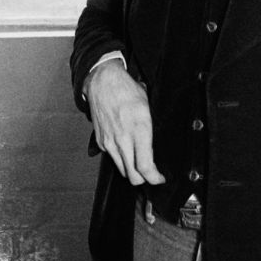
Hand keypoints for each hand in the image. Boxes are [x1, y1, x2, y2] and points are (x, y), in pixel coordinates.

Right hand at [85, 60, 165, 185]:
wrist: (103, 82)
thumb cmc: (127, 91)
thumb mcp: (148, 108)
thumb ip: (151, 131)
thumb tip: (155, 149)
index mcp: (139, 130)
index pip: (145, 166)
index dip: (155, 178)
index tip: (160, 178)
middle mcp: (122, 139)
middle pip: (133, 175)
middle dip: (144, 179)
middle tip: (152, 174)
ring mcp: (109, 142)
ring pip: (122, 170)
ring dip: (132, 171)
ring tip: (140, 164)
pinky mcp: (101, 142)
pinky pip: (113, 158)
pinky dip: (121, 159)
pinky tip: (127, 151)